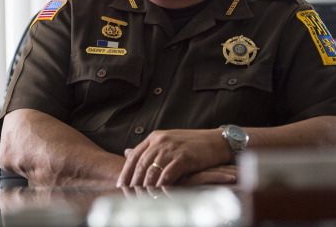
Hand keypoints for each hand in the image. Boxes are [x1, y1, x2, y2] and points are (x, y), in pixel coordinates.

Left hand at [116, 128, 230, 186]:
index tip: (120, 184)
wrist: (216, 141)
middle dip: (133, 181)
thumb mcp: (167, 141)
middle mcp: (161, 141)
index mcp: (155, 137)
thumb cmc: (191, 144)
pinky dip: (162, 186)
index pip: (134, 155)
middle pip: (141, 164)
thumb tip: (127, 152)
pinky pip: (168, 174)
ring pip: (152, 170)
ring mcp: (172, 149)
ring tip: (141, 198)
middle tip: (128, 195)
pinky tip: (159, 194)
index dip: (126, 171)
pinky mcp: (184, 157)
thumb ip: (148, 148)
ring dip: (146, 186)